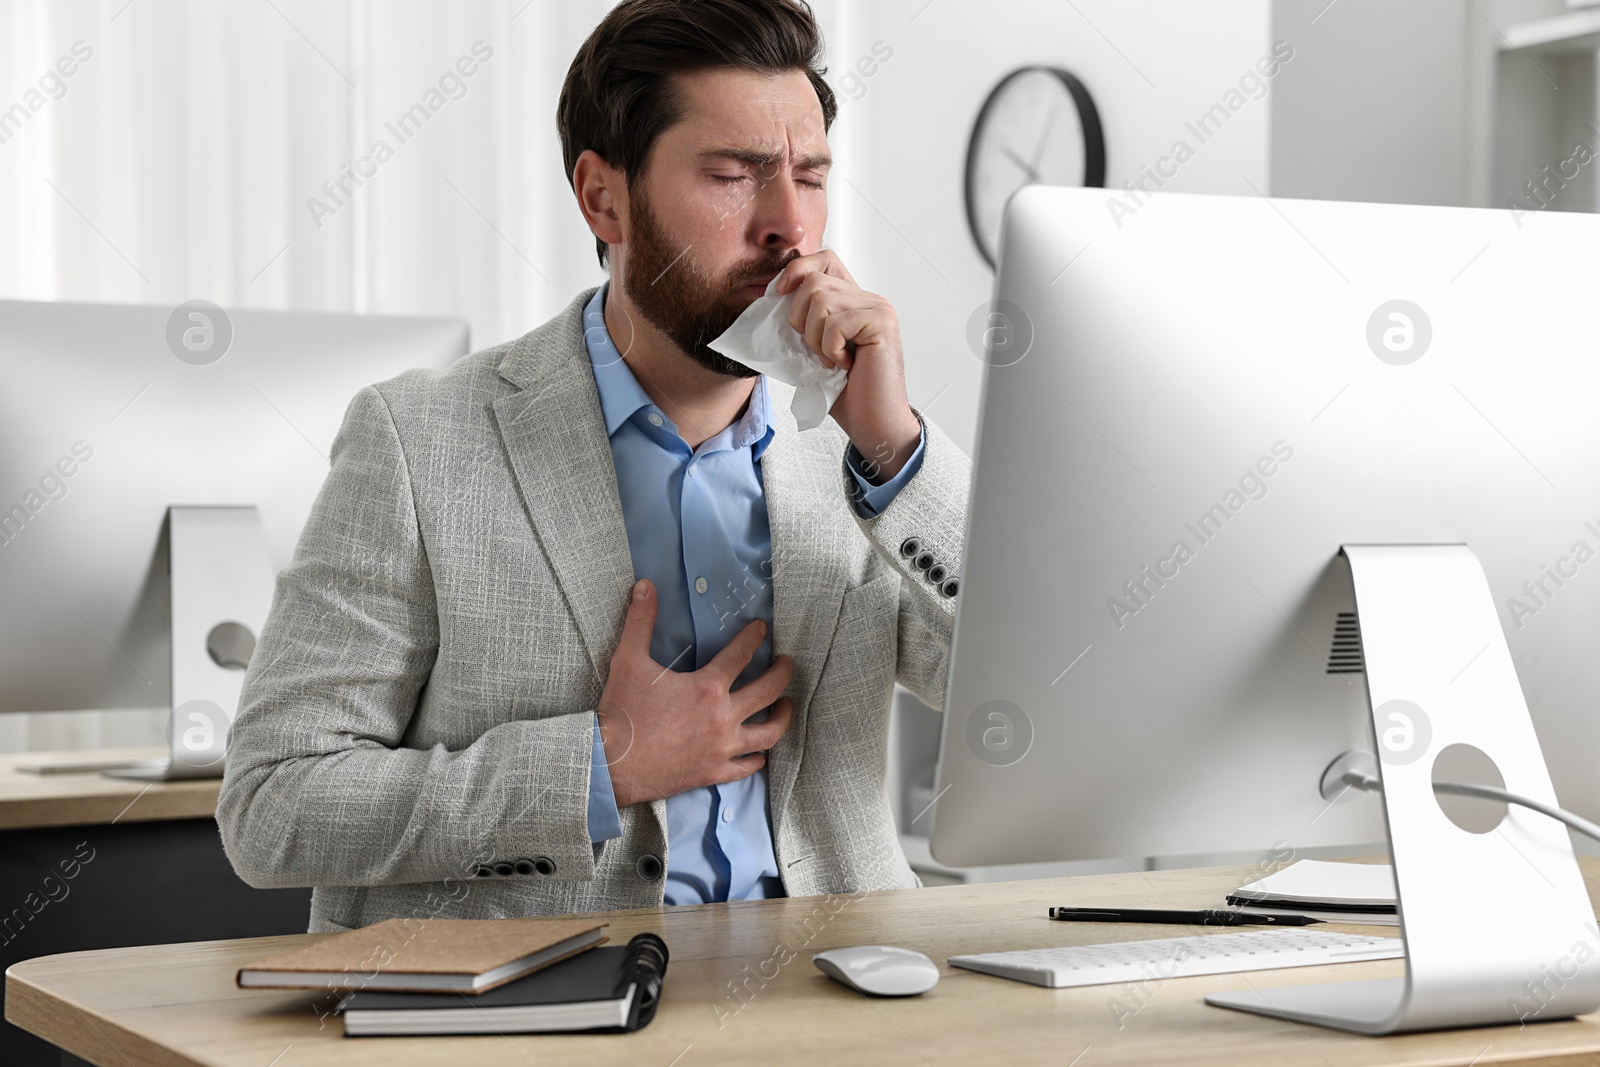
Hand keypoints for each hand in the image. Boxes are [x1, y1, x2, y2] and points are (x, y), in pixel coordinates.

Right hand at [596, 579, 794, 807]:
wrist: (610, 763)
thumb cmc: (621, 712)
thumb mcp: (628, 660)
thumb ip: (640, 620)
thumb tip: (645, 586)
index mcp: (707, 687)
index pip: (742, 654)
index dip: (754, 637)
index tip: (761, 628)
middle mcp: (722, 717)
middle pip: (768, 691)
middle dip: (782, 673)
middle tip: (787, 663)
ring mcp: (721, 748)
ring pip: (768, 733)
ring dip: (782, 717)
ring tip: (787, 706)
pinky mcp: (714, 773)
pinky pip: (747, 767)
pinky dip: (758, 759)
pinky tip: (761, 752)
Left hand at [774, 250, 921, 481]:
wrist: (872, 423)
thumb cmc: (845, 393)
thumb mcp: (813, 349)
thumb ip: (803, 320)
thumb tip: (770, 296)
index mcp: (854, 301)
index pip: (824, 259)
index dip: (797, 269)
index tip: (779, 293)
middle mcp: (869, 298)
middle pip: (813, 281)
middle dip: (800, 318)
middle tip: (816, 350)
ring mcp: (878, 308)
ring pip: (821, 300)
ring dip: (814, 338)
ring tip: (830, 360)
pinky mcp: (881, 322)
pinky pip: (835, 323)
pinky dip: (829, 349)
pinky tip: (844, 366)